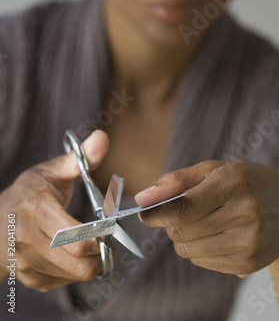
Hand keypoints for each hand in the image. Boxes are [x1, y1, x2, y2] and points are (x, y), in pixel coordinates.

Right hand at [0, 130, 108, 290]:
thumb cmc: (28, 193)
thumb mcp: (51, 171)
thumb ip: (80, 158)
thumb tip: (102, 137)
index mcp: (35, 209)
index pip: (77, 236)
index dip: (102, 235)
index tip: (111, 227)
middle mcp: (26, 239)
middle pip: (79, 261)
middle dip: (102, 253)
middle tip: (109, 242)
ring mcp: (25, 262)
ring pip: (74, 275)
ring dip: (92, 263)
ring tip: (97, 247)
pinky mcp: (28, 278)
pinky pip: (64, 282)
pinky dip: (76, 271)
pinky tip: (75, 255)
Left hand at [135, 160, 278, 276]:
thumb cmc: (248, 183)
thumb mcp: (216, 169)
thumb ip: (178, 180)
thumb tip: (143, 198)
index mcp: (234, 183)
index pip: (184, 207)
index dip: (156, 213)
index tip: (142, 213)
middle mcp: (245, 214)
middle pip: (182, 232)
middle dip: (172, 223)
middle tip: (185, 211)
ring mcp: (249, 242)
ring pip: (189, 251)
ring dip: (185, 238)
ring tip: (205, 221)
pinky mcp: (249, 263)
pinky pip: (203, 262)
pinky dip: (201, 250)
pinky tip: (220, 234)